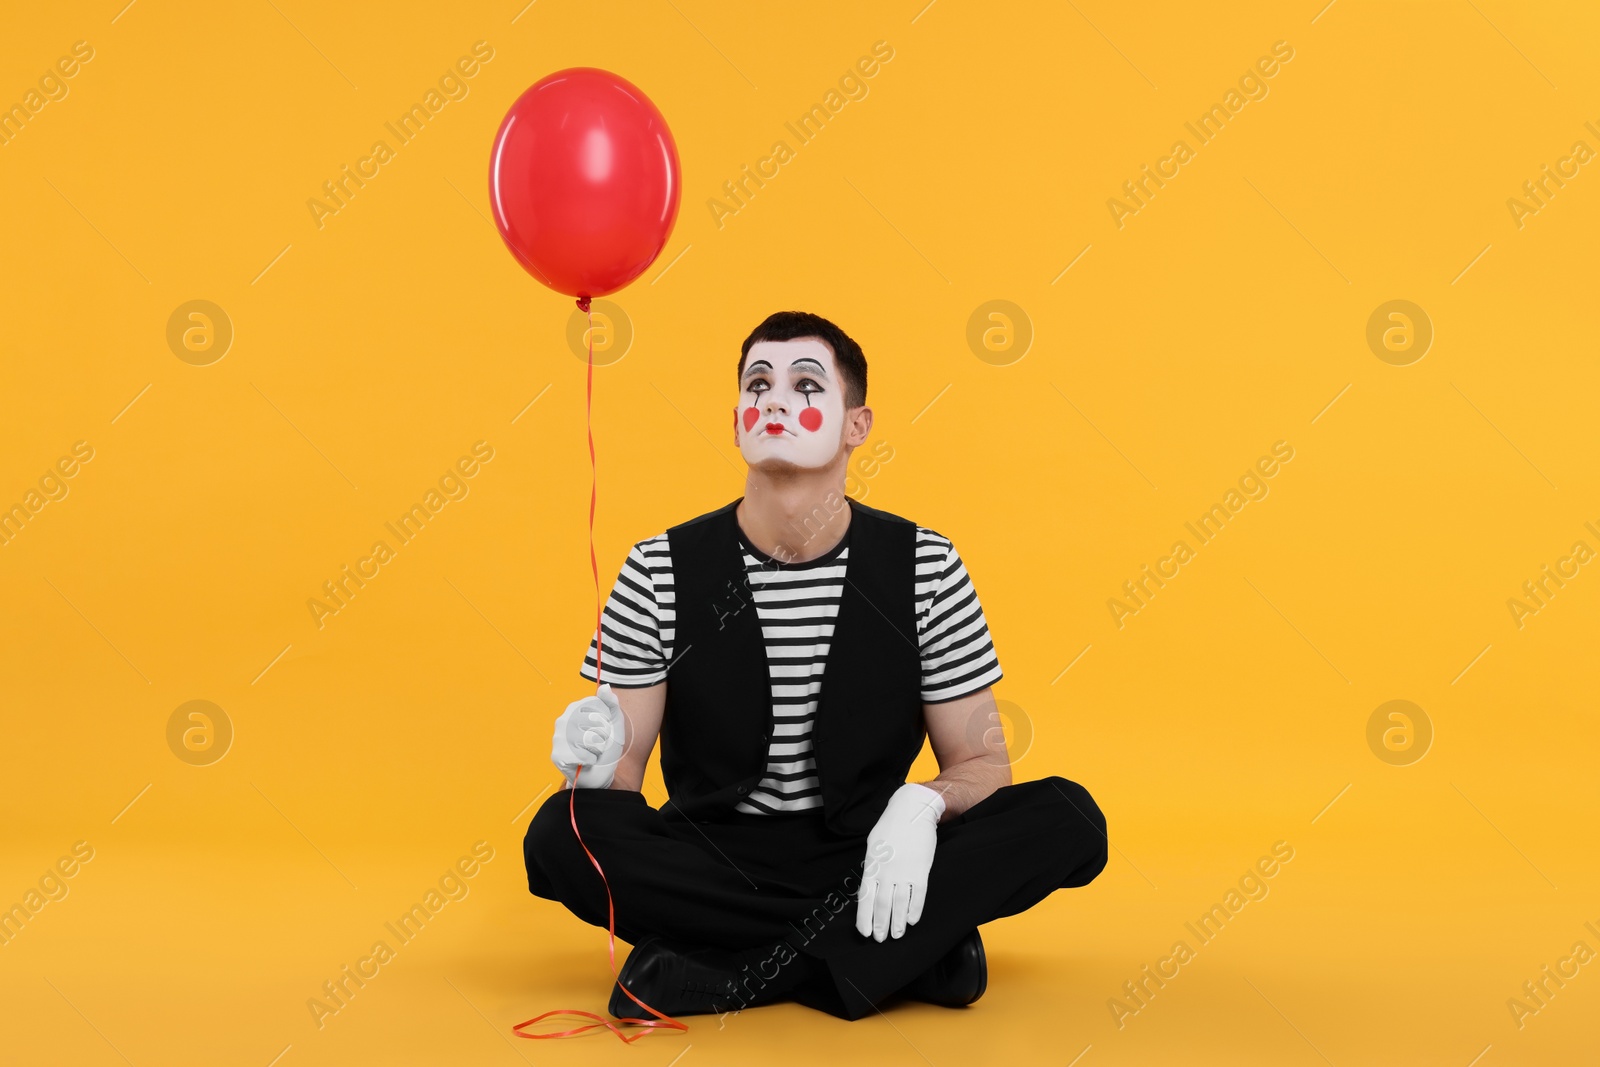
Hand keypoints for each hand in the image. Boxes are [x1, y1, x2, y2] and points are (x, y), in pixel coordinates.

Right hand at [551, 684, 625, 788]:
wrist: (601, 773)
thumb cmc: (606, 745)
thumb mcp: (614, 722)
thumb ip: (611, 703)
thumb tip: (604, 687)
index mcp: (574, 708)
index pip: (597, 705)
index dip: (606, 718)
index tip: (604, 727)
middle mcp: (563, 720)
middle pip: (594, 722)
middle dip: (603, 735)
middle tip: (599, 742)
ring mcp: (558, 738)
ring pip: (588, 739)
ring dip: (598, 749)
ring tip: (593, 752)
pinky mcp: (557, 756)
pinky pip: (581, 755)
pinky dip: (590, 760)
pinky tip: (586, 762)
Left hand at [856, 782, 945, 940]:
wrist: (913, 811)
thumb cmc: (892, 827)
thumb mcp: (874, 845)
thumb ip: (873, 866)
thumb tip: (870, 886)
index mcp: (872, 865)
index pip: (866, 898)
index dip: (865, 917)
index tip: (864, 932)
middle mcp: (886, 871)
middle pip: (882, 905)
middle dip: (880, 924)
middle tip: (881, 939)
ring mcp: (904, 871)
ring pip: (899, 904)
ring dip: (898, 922)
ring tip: (897, 935)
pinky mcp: (921, 870)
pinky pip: (917, 895)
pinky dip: (914, 910)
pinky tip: (911, 920)